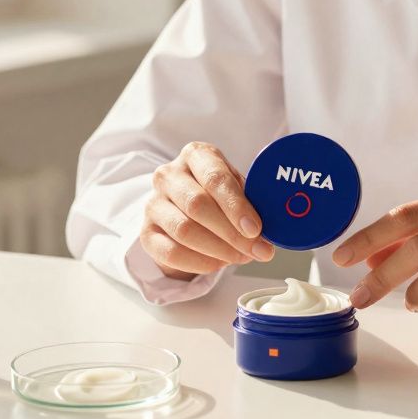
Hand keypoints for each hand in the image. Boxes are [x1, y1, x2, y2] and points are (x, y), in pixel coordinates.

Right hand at [140, 141, 275, 280]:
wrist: (184, 207)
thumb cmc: (216, 194)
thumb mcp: (235, 187)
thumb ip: (251, 202)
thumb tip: (271, 232)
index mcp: (196, 155)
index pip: (215, 177)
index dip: (236, 206)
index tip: (256, 229)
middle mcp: (169, 175)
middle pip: (198, 205)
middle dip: (232, 233)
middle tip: (257, 250)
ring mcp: (153, 203)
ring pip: (184, 230)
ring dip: (219, 249)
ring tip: (241, 256)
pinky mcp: (146, 232)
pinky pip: (171, 252)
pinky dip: (200, 262)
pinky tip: (218, 263)